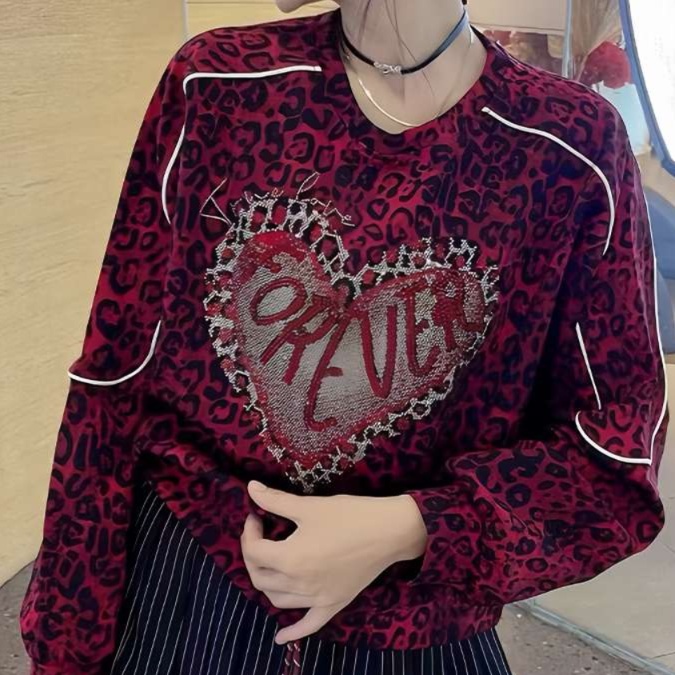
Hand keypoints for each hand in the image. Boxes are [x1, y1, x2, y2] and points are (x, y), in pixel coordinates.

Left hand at [241, 480, 426, 643]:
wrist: (389, 530)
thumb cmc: (349, 515)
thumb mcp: (310, 506)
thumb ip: (276, 500)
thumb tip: (251, 488)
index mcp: (291, 558)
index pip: (254, 551)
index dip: (249, 531)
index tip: (257, 516)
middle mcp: (300, 584)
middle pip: (260, 577)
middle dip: (253, 554)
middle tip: (261, 534)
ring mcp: (317, 598)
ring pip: (277, 599)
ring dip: (266, 581)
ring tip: (270, 561)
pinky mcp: (333, 604)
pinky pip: (308, 624)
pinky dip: (293, 632)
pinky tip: (280, 638)